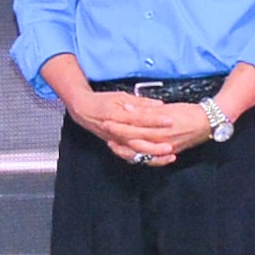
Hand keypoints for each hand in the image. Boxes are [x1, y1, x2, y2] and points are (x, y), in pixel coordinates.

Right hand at [67, 86, 186, 165]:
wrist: (83, 110)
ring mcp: (117, 140)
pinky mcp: (117, 145)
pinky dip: (144, 158)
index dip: (155, 120)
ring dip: (152, 154)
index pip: (140, 119)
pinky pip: (131, 156)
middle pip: (139, 140)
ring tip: (168, 154)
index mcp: (118, 116)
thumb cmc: (101, 101)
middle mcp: (117, 131)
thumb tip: (158, 104)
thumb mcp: (120, 96)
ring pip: (136, 151)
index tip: (170, 120)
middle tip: (171, 145)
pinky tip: (157, 158)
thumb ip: (140, 102)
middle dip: (156, 144)